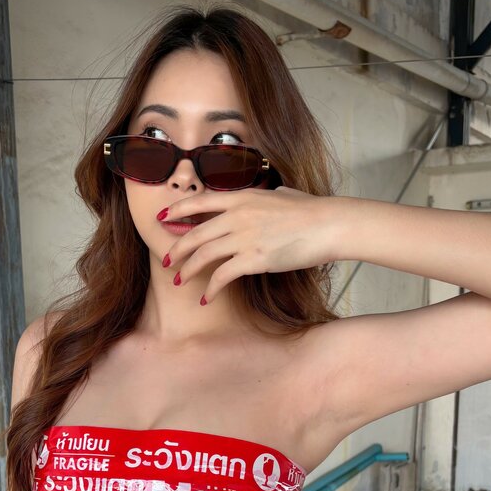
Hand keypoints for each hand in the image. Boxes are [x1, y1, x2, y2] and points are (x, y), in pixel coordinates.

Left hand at [161, 186, 337, 302]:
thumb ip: (270, 195)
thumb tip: (275, 192)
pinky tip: (206, 297)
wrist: (327, 225)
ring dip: (188, 271)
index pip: (199, 201)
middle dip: (177, 250)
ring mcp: (244, 237)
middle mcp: (237, 215)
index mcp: (241, 197)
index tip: (163, 219)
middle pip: (195, 233)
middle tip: (167, 262)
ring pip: (203, 255)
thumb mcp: (284, 194)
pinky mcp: (253, 259)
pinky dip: (210, 288)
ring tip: (180, 281)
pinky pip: (222, 276)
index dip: (177, 210)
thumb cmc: (311, 210)